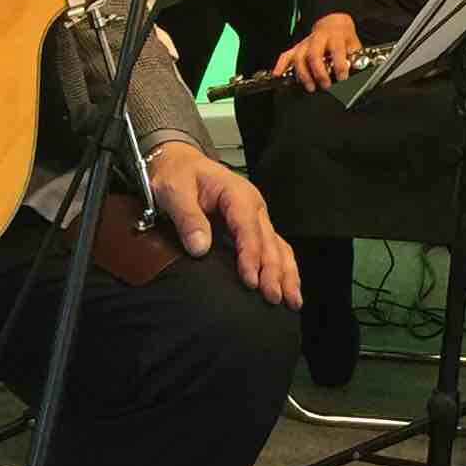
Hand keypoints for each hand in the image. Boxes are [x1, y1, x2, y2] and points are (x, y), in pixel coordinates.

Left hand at [146, 144, 299, 306]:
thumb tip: (200, 247)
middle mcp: (253, 206)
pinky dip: (284, 270)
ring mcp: (256, 218)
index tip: (250, 280)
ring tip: (291, 301)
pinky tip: (288, 289)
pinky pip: (275, 249)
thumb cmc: (178, 176)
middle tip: (273, 299)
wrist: (180, 164)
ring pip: (278, 247)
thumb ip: (187, 218)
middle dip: (273, 272)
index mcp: (236, 194)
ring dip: (286, 275)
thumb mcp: (174, 191)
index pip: (248, 228)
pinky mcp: (254, 229)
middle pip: (269, 241)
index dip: (251, 256)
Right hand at [278, 12, 361, 92]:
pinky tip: (278, 74)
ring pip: (299, 57)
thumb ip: (354, 57)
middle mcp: (318, 39)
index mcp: (335, 37)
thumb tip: (358, 72)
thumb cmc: (343, 36)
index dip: (340, 66)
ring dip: (303, 74)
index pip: (337, 51)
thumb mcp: (353, 43)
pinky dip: (281, 65)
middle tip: (326, 85)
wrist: (333, 23)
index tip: (342, 79)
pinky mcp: (297, 47)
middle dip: (319, 72)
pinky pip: (286, 55)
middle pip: (314, 55)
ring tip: (310, 87)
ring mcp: (305, 43)